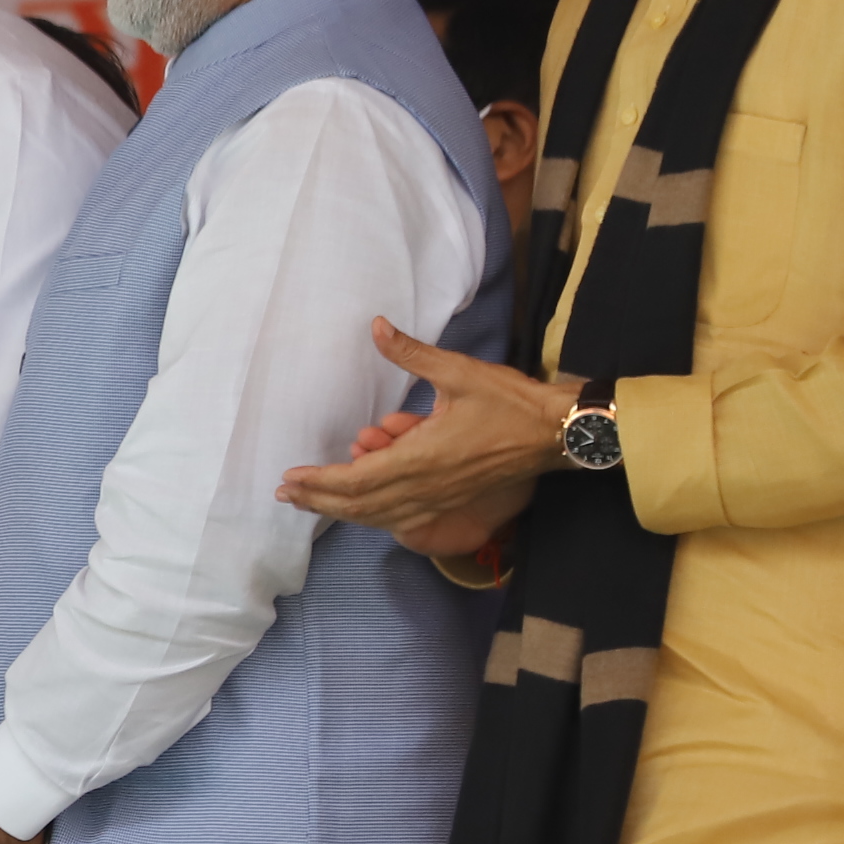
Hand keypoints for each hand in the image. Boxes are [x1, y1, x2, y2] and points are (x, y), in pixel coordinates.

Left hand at [276, 320, 570, 550]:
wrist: (557, 433)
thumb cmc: (510, 402)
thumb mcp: (459, 371)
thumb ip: (412, 354)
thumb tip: (377, 327)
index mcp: (422, 457)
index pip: (357, 479)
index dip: (320, 482)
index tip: (290, 477)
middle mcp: (426, 486)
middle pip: (360, 504)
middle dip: (319, 500)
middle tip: (285, 494)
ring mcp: (439, 498)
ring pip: (379, 515)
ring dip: (342, 510)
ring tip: (311, 501)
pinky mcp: (451, 500)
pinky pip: (402, 516)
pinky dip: (372, 514)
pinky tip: (358, 507)